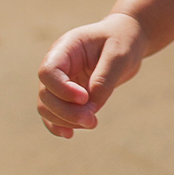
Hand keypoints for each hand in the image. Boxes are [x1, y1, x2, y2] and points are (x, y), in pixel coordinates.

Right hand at [37, 13, 145, 137]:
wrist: (127, 40)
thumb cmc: (123, 41)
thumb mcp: (119, 56)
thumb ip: (104, 79)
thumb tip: (89, 107)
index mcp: (66, 48)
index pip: (48, 72)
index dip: (62, 90)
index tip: (85, 98)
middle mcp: (58, 65)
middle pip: (46, 94)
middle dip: (66, 112)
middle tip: (93, 121)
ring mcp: (60, 80)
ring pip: (47, 107)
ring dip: (65, 120)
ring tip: (92, 123)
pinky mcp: (67, 95)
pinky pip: (54, 113)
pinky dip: (59, 125)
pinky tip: (70, 134)